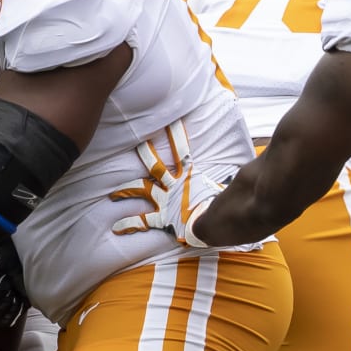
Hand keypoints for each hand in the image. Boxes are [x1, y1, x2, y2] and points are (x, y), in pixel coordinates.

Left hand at [111, 120, 222, 247]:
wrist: (215, 227)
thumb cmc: (221, 209)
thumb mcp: (223, 189)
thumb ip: (225, 181)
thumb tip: (237, 173)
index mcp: (189, 177)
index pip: (182, 152)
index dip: (176, 137)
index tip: (170, 122)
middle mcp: (174, 187)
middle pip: (156, 166)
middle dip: (146, 155)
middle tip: (136, 144)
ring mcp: (165, 202)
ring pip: (143, 190)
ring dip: (127, 190)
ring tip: (112, 193)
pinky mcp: (162, 219)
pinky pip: (143, 221)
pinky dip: (128, 224)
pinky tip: (115, 227)